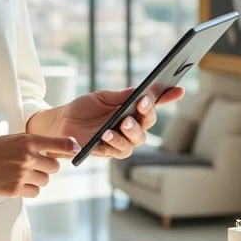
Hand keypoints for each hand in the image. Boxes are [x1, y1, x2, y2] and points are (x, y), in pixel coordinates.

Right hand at [0, 134, 80, 197]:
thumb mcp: (12, 140)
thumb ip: (33, 145)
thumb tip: (56, 152)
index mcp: (27, 141)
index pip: (59, 143)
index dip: (71, 147)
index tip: (78, 149)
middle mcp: (27, 157)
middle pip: (54, 167)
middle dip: (47, 167)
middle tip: (34, 166)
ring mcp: (21, 174)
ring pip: (45, 180)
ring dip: (37, 179)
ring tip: (21, 174)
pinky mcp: (15, 189)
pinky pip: (35, 192)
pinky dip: (29, 189)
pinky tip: (17, 183)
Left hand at [58, 86, 184, 158]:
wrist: (62, 122)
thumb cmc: (83, 108)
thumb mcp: (101, 97)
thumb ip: (120, 96)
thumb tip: (139, 90)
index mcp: (131, 110)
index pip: (152, 104)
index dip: (167, 98)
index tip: (178, 89)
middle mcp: (131, 126)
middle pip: (148, 123)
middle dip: (147, 113)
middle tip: (140, 104)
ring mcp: (122, 140)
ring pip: (138, 139)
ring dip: (132, 130)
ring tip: (122, 122)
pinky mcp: (110, 151)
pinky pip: (120, 151)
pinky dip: (115, 142)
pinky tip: (107, 134)